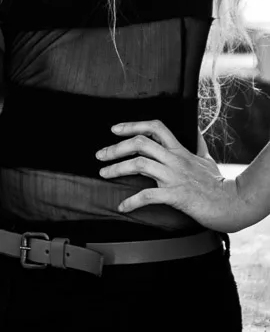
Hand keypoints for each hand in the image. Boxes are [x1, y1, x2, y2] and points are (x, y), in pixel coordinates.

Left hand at [95, 119, 256, 232]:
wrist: (231, 203)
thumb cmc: (218, 183)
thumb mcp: (207, 158)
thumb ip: (197, 144)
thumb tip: (195, 131)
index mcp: (179, 150)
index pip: (155, 127)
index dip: (133, 124)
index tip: (115, 129)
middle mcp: (175, 159)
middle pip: (140, 143)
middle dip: (116, 147)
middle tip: (100, 155)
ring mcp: (174, 176)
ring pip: (140, 164)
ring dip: (117, 168)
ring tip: (104, 173)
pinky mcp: (176, 195)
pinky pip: (148, 195)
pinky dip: (132, 201)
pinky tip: (123, 206)